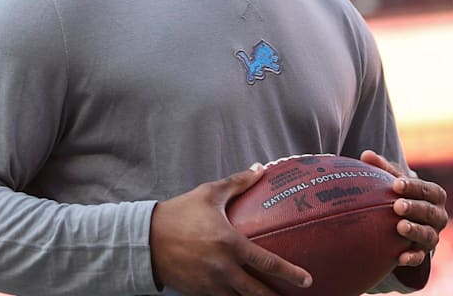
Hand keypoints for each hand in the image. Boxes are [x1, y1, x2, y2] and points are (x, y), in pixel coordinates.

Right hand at [150, 163, 312, 295]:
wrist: (145, 239)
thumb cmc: (179, 213)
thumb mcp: (209, 193)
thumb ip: (238, 183)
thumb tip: (261, 169)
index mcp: (230, 243)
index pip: (268, 263)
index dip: (290, 273)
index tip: (307, 280)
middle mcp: (223, 268)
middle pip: (257, 292)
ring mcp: (210, 284)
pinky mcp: (198, 293)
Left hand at [361, 150, 448, 266]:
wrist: (411, 222)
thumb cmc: (402, 195)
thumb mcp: (396, 181)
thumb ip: (383, 169)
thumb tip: (365, 155)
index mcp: (434, 195)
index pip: (427, 189)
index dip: (413, 187)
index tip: (396, 184)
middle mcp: (438, 215)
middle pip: (429, 211)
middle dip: (415, 208)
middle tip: (397, 206)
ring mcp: (433, 235)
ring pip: (428, 234)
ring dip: (415, 231)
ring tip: (400, 227)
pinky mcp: (424, 252)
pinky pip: (420, 257)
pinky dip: (412, 257)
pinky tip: (400, 258)